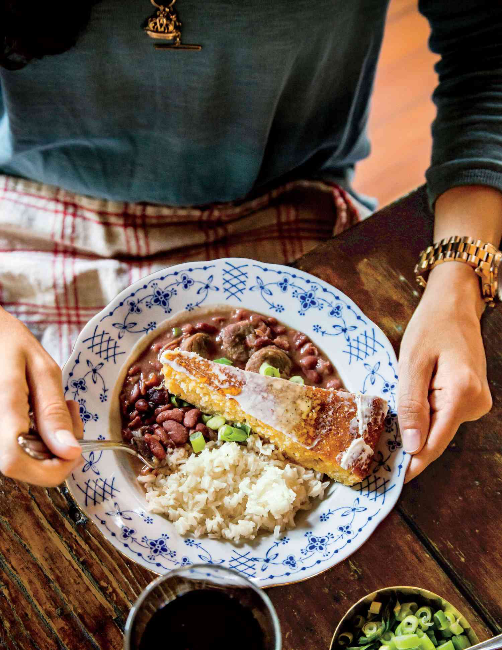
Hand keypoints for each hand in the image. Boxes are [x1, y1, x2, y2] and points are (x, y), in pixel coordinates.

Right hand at [0, 308, 82, 486]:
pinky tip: (43, 411)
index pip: (16, 463)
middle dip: (58, 453)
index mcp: (1, 408)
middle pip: (21, 468)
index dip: (51, 468)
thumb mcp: (43, 370)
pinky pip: (15, 447)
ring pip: (21, 460)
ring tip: (60, 406)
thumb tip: (71, 452)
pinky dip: (37, 437)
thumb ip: (54, 412)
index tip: (77, 448)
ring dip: (49, 444)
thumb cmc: (11, 343)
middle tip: (72, 414)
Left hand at [397, 262, 491, 481]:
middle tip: (375, 450)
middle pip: (436, 437)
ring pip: (438, 427)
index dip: (411, 464)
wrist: (454, 305)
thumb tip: (413, 446)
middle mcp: (476, 404)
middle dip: (408, 443)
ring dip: (414, 425)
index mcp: (463, 395)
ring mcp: (477, 403)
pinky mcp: (470, 399)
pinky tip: (410, 402)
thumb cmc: (431, 327)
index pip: (434, 443)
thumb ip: (411, 405)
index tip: (388, 479)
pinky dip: (423, 413)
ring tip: (389, 419)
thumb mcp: (412, 363)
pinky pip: (442, 415)